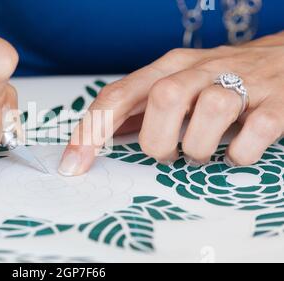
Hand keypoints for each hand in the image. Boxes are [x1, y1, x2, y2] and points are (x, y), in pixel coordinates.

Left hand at [59, 31, 283, 175]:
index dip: (92, 130)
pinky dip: (240, 153)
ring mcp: (241, 82)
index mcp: (168, 67)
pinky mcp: (276, 101)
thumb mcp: (176, 85)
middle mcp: (200, 69)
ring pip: (211, 111)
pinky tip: (236, 152)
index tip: (74, 165)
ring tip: (201, 152)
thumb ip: (141, 107)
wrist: (283, 59)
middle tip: (166, 153)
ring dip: (198, 147)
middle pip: (163, 99)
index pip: (119, 95)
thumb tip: (101, 135)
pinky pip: (255, 131)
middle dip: (157, 140)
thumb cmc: (219, 80)